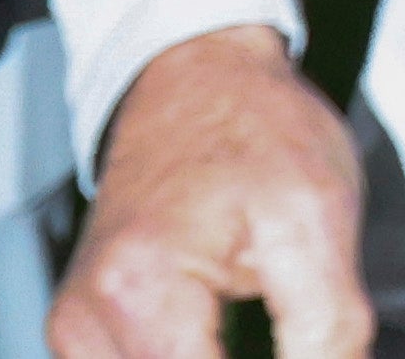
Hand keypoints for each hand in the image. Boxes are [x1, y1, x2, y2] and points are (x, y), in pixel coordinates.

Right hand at [46, 26, 369, 358]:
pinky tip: (224, 338)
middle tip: (295, 334)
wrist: (199, 74)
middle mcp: (85, 321)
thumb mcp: (319, 218)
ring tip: (260, 329)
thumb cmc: (257, 130)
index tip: (306, 345)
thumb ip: (327, 326)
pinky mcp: (85, 328)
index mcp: (137, 293)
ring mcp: (77, 328)